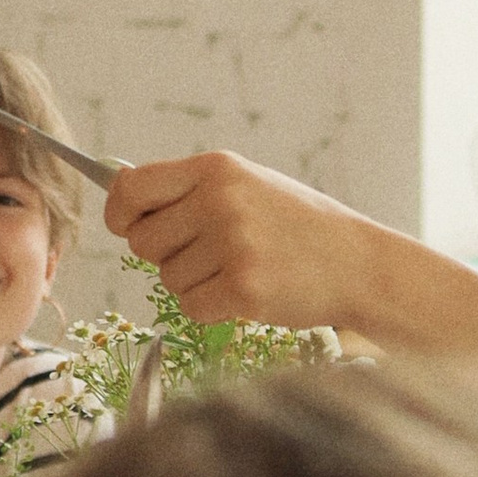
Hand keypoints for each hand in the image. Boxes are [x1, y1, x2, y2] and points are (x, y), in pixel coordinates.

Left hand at [104, 153, 369, 331]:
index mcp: (216, 168)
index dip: (119, 212)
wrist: (358, 263)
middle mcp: (220, 201)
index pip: (132, 187)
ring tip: (239, 269)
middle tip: (209, 253)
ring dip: (194, 283)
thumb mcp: (247, 184)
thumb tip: (120, 195)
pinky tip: (247, 292)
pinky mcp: (244, 289)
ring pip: (167, 278)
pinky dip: (212, 308)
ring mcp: (233, 245)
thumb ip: (189, 188)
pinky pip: (191, 307)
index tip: (123, 225)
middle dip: (165, 255)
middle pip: (143, 241)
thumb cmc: (295, 225)